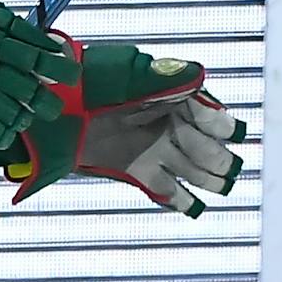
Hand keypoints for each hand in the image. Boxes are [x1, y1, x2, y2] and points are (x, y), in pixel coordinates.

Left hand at [7, 39, 246, 213]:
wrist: (52, 109)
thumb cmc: (88, 84)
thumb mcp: (126, 74)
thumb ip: (162, 77)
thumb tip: (198, 75)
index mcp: (167, 97)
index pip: (202, 111)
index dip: (217, 121)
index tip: (229, 130)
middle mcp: (164, 124)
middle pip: (201, 144)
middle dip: (216, 156)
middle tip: (228, 168)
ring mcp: (152, 149)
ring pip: (190, 168)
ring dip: (207, 179)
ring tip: (222, 188)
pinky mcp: (136, 171)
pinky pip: (165, 188)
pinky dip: (179, 200)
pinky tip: (193, 207)